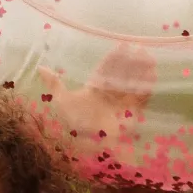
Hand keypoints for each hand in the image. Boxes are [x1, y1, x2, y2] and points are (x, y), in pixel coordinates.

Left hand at [38, 43, 155, 149]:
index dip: (114, 58)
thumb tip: (40, 68)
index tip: (123, 45)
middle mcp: (110, 95)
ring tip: (148, 57)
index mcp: (95, 90)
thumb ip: (54, 84)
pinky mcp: (131, 114)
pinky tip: (153, 75)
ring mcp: (121, 104)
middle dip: (131, 61)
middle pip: (122, 74)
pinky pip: (141, 99)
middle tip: (140, 47)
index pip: (106, 70)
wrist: (88, 147)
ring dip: (141, 71)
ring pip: (133, 84)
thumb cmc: (74, 124)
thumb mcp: (62, 101)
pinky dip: (147, 87)